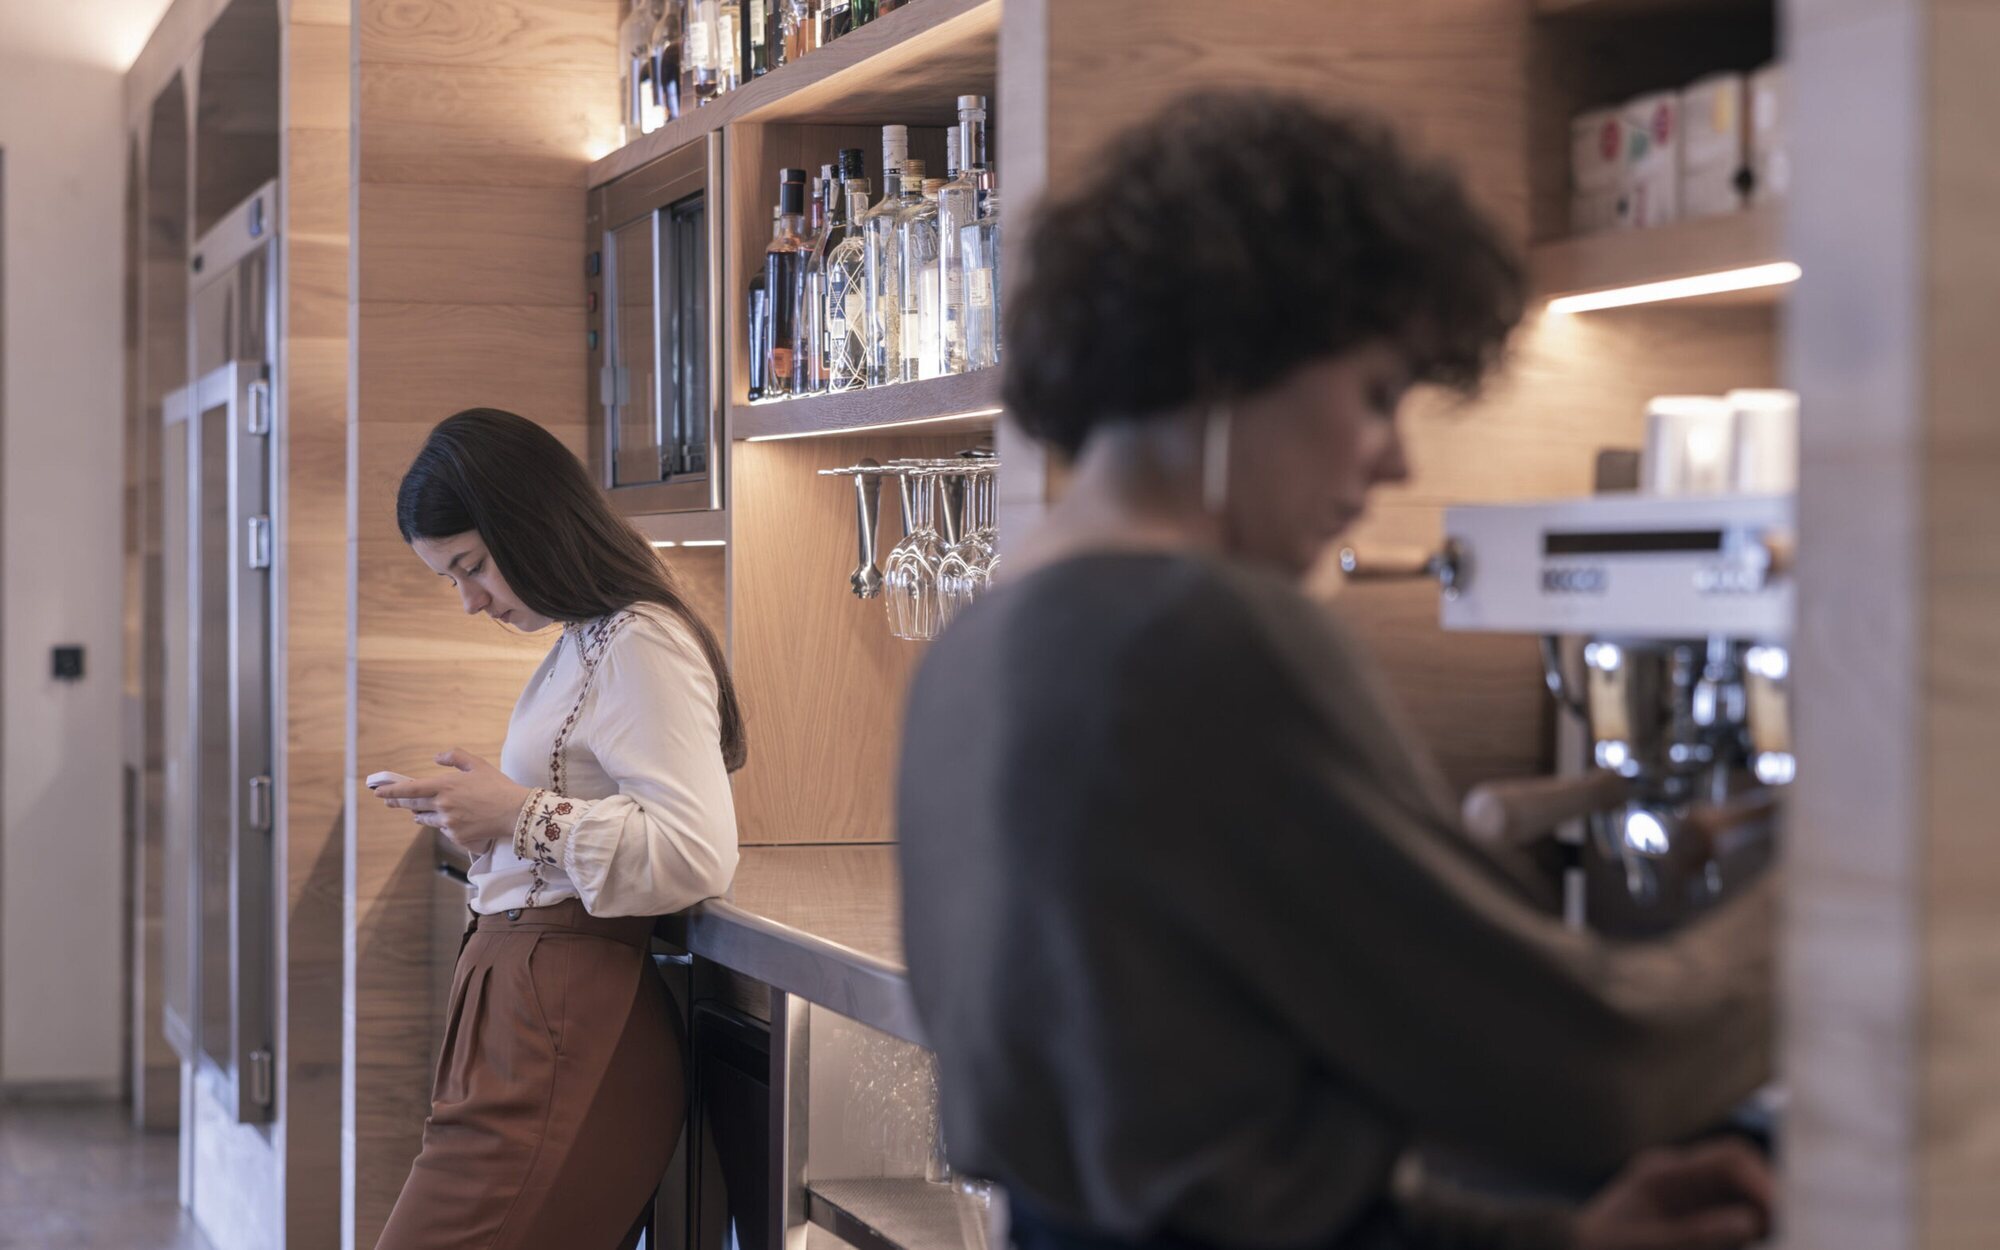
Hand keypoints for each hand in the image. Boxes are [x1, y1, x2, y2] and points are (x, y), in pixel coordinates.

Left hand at [373, 749, 530, 854]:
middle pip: (412, 805)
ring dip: (419, 814)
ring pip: (425, 819)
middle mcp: (442, 805)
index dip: (391, 791)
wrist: (515, 812)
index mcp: (445, 785)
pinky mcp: (456, 836)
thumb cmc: (497, 786)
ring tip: (415, 812)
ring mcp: (448, 822)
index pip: (410, 789)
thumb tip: (436, 757)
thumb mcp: (477, 764)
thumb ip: (454, 757)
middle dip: (398, 802)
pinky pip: (442, 830)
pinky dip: (442, 824)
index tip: (378, 792)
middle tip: (388, 800)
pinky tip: (448, 821)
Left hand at [1573, 1138, 1772, 1249]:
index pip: (1729, 1159)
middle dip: (1772, 1201)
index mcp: (1666, 1174)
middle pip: (1744, 1177)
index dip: (1762, 1180)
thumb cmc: (1602, 1247)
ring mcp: (1691, 1202)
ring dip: (1765, 1220)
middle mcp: (1684, 1181)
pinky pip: (1735, 1224)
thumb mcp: (1644, 1245)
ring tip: (1787, 1237)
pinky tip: (1767, 1238)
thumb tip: (1750, 1222)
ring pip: (1745, 1202)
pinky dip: (1750, 1232)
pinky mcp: (1697, 1224)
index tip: (1786, 1211)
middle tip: (1796, 1230)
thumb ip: (1695, 1234)